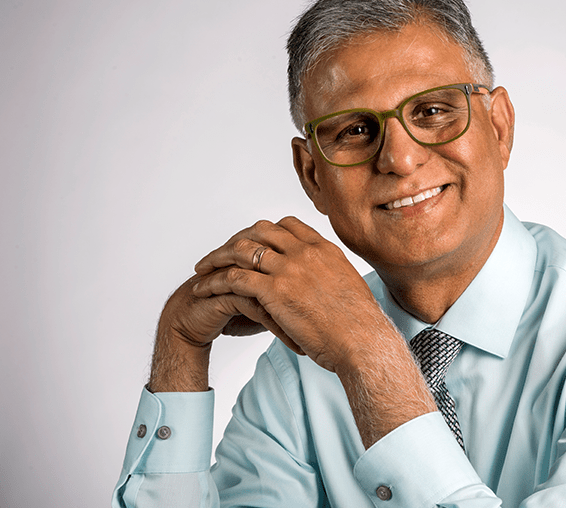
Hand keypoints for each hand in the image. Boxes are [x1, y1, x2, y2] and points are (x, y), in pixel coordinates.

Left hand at [190, 216, 397, 373]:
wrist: (363, 341)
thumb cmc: (360, 325)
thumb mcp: (348, 286)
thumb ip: (330, 276)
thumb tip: (325, 284)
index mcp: (324, 248)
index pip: (287, 225)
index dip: (263, 231)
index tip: (250, 242)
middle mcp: (305, 251)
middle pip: (259, 231)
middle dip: (235, 239)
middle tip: (220, 254)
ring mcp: (289, 268)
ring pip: (241, 250)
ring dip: (218, 258)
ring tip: (202, 269)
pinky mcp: (275, 290)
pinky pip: (234, 278)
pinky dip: (215, 282)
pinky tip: (204, 290)